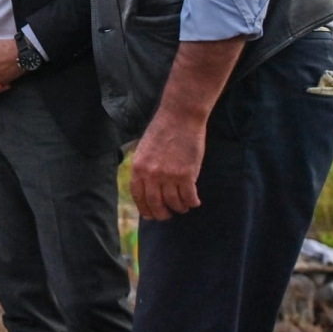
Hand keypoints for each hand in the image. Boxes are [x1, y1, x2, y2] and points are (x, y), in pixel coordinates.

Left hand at [129, 106, 205, 220]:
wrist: (180, 116)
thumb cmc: (163, 130)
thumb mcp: (145, 149)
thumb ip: (144, 168)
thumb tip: (146, 187)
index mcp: (138, 167)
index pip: (139, 196)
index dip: (145, 209)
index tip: (151, 215)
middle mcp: (151, 174)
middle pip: (156, 204)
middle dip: (163, 214)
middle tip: (169, 215)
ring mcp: (169, 176)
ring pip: (174, 203)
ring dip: (180, 208)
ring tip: (183, 206)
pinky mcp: (186, 175)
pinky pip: (189, 198)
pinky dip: (192, 202)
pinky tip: (195, 201)